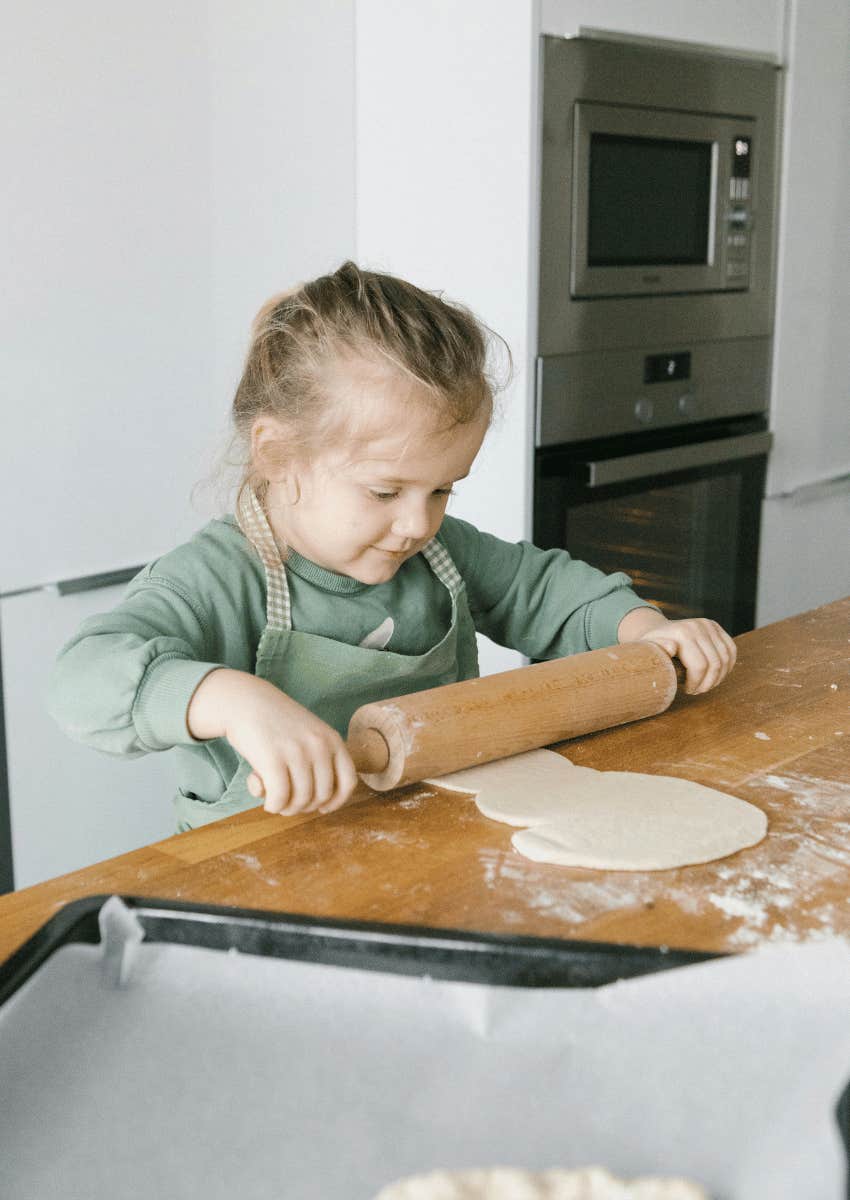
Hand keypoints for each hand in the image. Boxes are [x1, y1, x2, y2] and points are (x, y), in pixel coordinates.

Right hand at [187, 669, 358, 815]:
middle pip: (322, 795)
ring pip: (301, 800)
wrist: (245, 701)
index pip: (348, 781)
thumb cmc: (275, 723)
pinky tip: (264, 799)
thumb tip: (322, 803)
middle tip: (288, 802)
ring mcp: (297, 752)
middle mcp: (319, 745)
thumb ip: (319, 760)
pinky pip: (279, 798)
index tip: (322, 808)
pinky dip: (273, 805)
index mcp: (332, 739)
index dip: (337, 801)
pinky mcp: (273, 759)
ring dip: (286, 808)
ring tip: (275, 801)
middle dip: (304, 806)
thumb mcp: (309, 733)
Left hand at [617, 607, 736, 694]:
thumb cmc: (652, 648)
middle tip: (697, 690)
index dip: (696, 684)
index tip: (687, 690)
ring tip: (705, 685)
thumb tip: (671, 647)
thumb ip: (658, 651)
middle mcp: (697, 626)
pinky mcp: (715, 626)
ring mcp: (708, 625)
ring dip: (718, 677)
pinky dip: (727, 666)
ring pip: (725, 659)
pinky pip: (731, 650)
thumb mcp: (648, 652)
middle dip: (708, 683)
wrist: (656, 631)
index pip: (699, 666)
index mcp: (681, 634)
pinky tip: (716, 675)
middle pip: (715, 664)